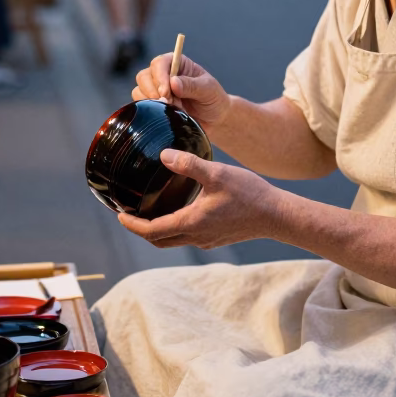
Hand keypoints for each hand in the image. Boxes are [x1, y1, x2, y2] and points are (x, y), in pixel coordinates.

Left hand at [117, 150, 282, 248]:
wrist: (276, 215)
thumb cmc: (249, 194)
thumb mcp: (216, 173)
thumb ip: (188, 164)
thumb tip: (163, 155)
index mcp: (191, 222)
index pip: (151, 231)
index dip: (132, 225)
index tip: (119, 214)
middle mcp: (196, 236)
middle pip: (159, 241)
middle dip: (140, 230)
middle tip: (128, 214)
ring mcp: (207, 239)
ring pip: (173, 240)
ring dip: (157, 229)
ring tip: (149, 211)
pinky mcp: (216, 237)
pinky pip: (188, 236)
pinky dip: (174, 227)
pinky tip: (179, 210)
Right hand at [132, 54, 230, 130]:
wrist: (214, 119)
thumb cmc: (213, 99)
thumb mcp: (208, 90)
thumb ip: (192, 85)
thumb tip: (173, 82)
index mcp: (177, 63)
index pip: (160, 63)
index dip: (160, 76)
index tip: (166, 91)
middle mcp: (163, 74)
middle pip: (144, 76)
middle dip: (153, 91)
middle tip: (169, 103)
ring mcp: (156, 89)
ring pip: (139, 91)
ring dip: (153, 102)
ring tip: (175, 109)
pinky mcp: (153, 104)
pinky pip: (141, 105)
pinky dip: (152, 111)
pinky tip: (168, 115)